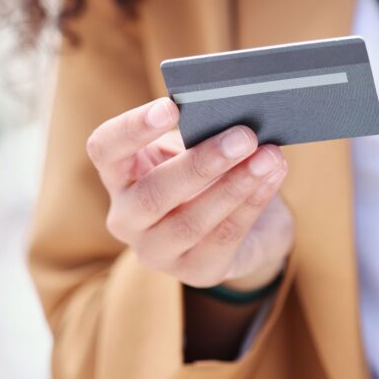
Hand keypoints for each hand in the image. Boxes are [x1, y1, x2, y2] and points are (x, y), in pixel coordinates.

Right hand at [86, 98, 293, 290]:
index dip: (132, 128)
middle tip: (244, 136)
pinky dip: (253, 203)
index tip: (170, 107)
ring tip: (269, 157)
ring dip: (236, 185)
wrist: (249, 225)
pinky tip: (273, 177)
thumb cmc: (214, 174)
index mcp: (121, 174)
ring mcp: (156, 251)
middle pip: (152, 194)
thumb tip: (232, 119)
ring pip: (191, 222)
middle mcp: (127, 217)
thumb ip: (202, 133)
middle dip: (202, 163)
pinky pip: (225, 237)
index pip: (105, 149)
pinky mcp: (195, 271)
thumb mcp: (199, 148)